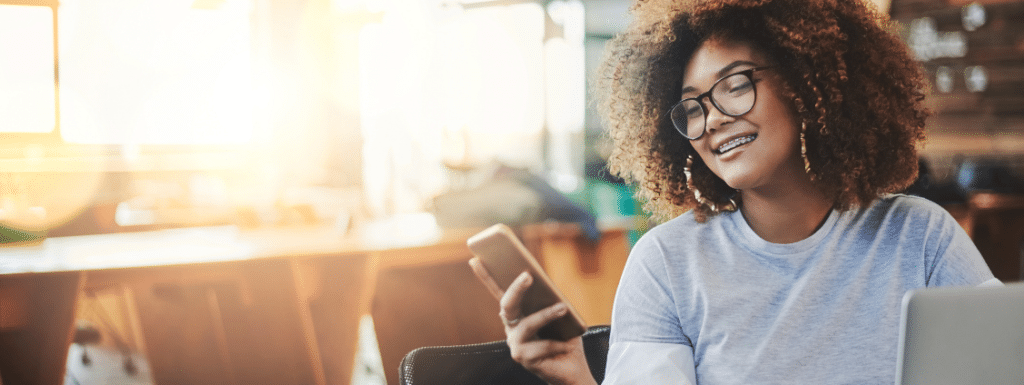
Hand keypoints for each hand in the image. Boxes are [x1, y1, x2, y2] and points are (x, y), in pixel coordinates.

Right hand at [468, 258, 597, 384]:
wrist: (573, 369)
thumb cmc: (566, 338)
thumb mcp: (561, 314)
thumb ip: (552, 300)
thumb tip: (548, 287)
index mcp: (518, 314)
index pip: (500, 292)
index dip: (486, 277)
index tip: (476, 259)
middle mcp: (512, 327)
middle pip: (507, 305)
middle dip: (516, 289)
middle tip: (528, 275)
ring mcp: (515, 343)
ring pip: (526, 324)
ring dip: (545, 315)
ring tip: (562, 308)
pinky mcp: (522, 358)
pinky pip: (540, 345)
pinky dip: (556, 343)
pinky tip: (566, 344)